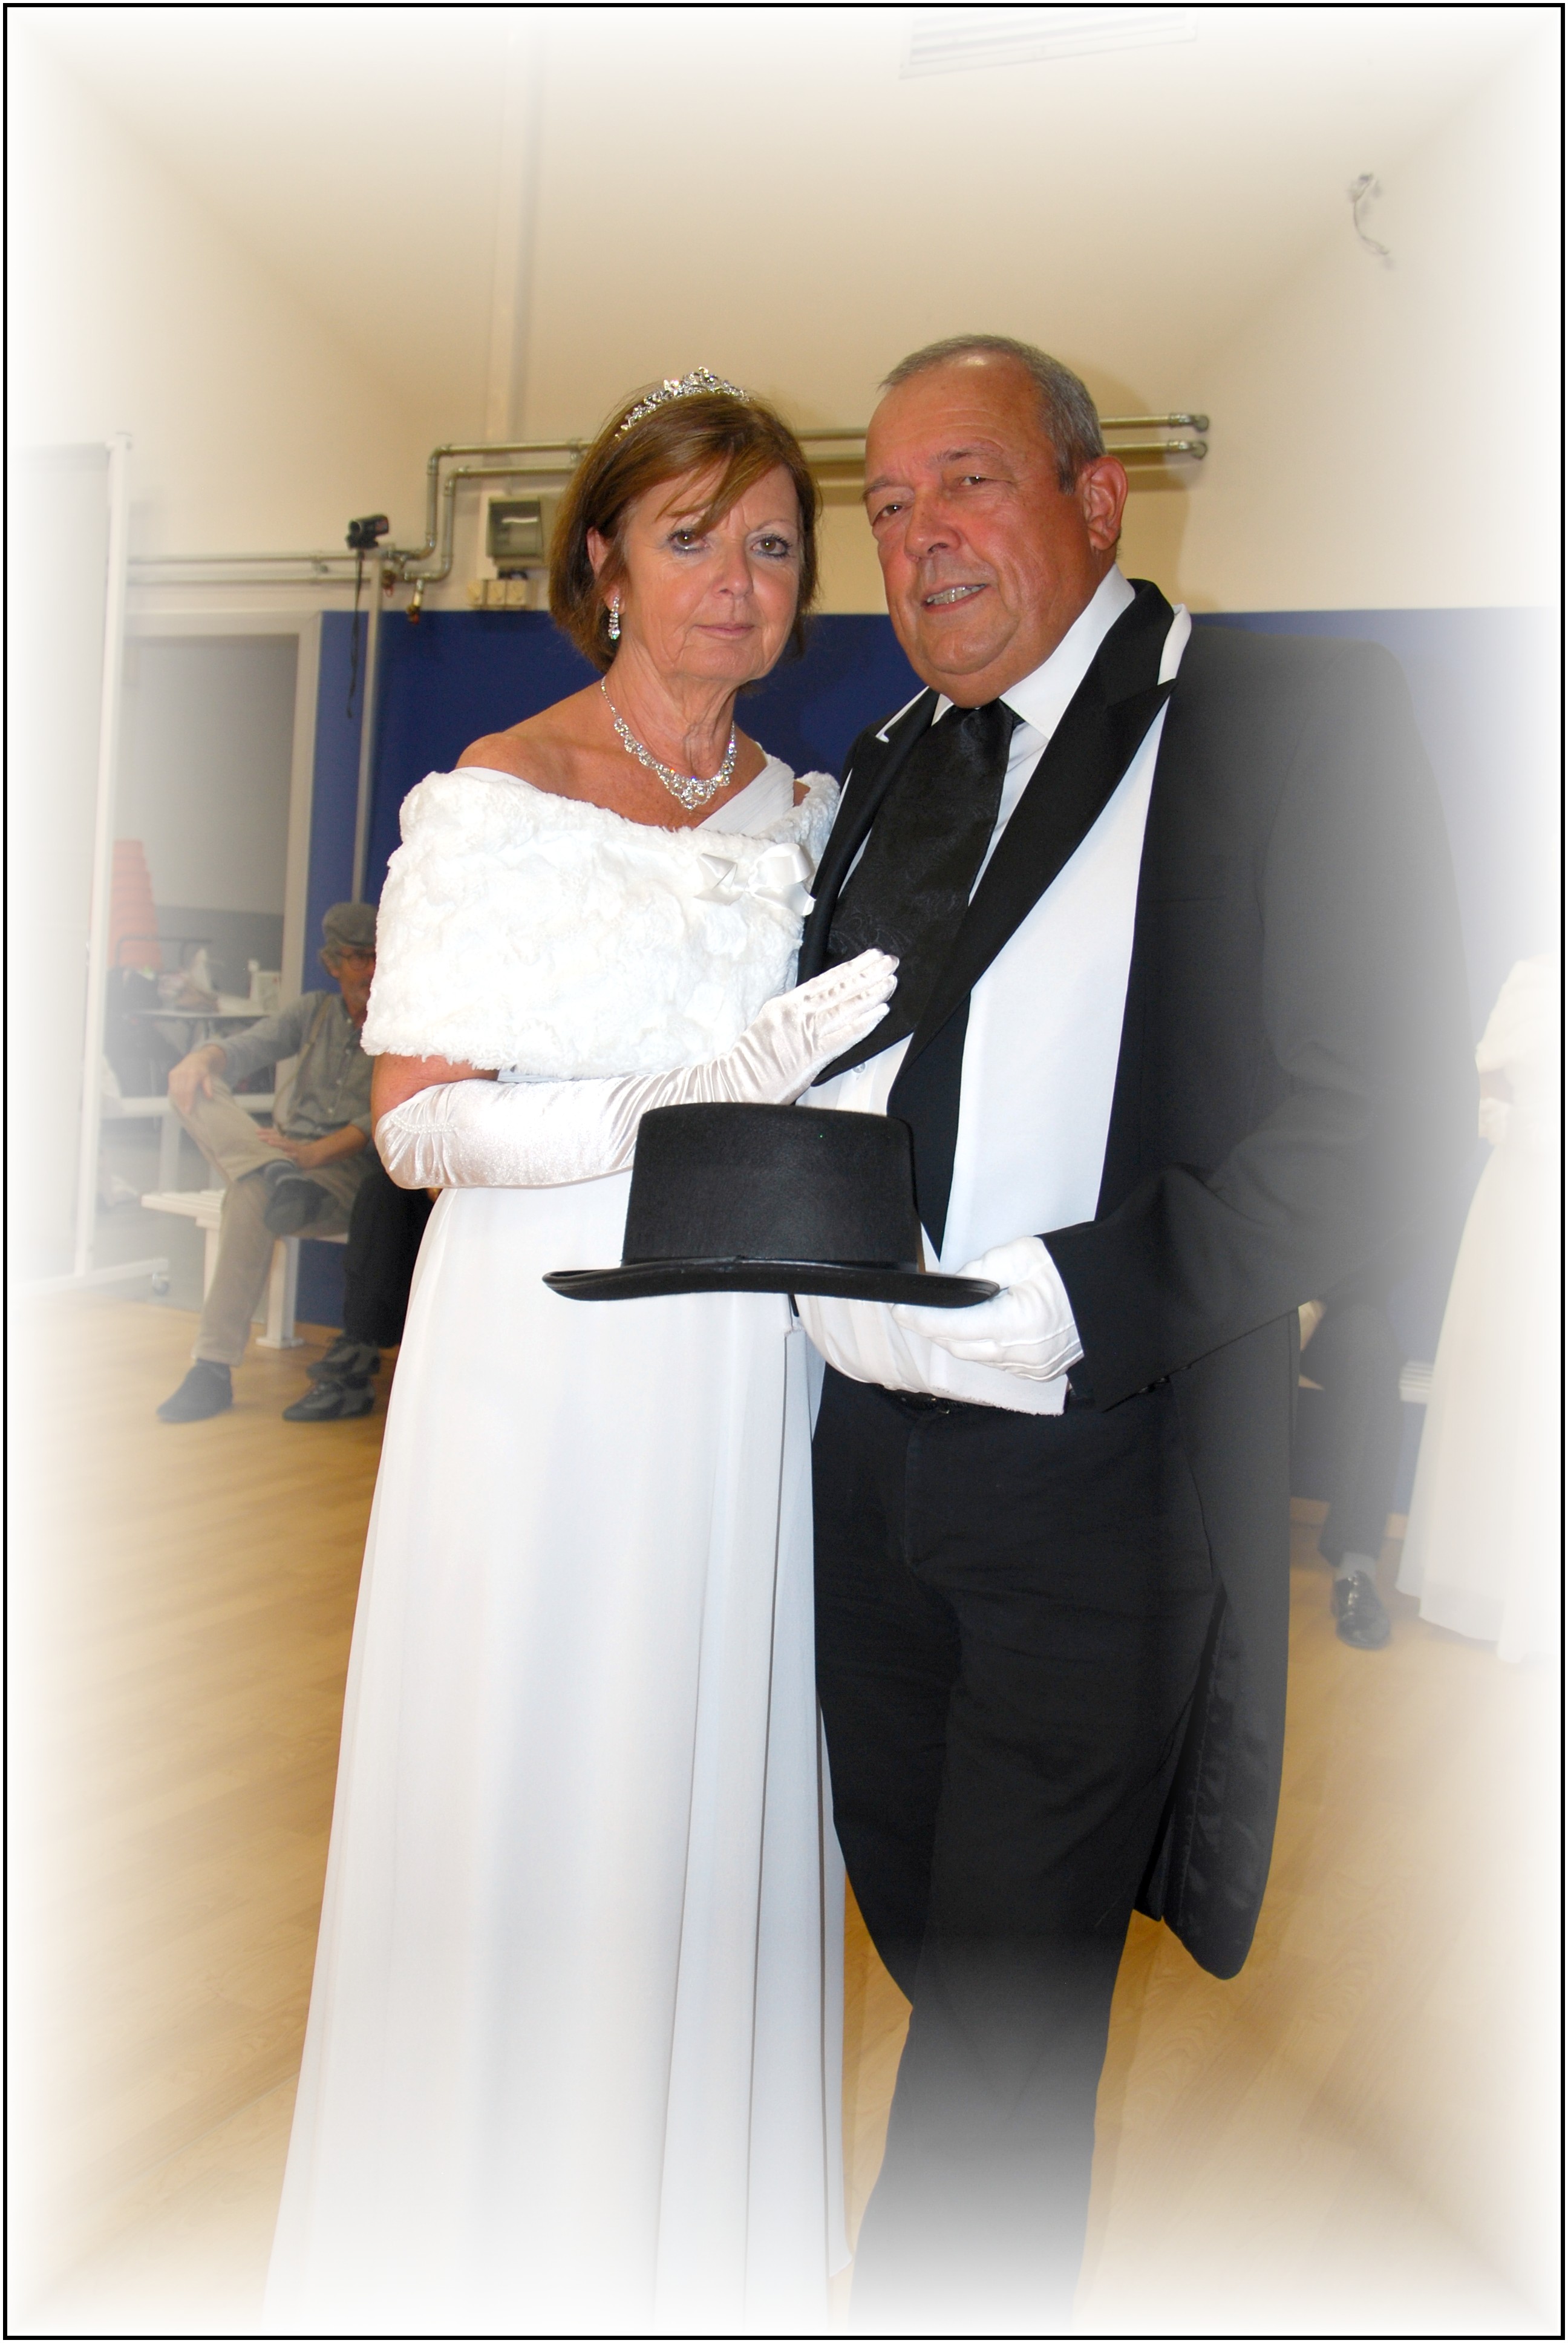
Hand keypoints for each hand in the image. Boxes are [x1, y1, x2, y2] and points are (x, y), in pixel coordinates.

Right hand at [167, 1045, 222, 1115]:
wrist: (195, 1058)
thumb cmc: (203, 1070)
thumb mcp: (208, 1077)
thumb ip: (208, 1086)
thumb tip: (209, 1097)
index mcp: (193, 1073)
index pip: (188, 1090)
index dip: (188, 1101)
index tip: (189, 1110)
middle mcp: (183, 1072)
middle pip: (180, 1091)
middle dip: (182, 1103)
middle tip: (185, 1112)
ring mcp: (176, 1072)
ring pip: (174, 1090)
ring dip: (177, 1100)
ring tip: (181, 1108)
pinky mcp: (171, 1074)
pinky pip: (171, 1087)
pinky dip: (174, 1095)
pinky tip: (178, 1101)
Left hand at [259, 1130, 322, 1168]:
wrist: (310, 1156)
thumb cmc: (294, 1150)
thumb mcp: (284, 1145)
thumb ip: (275, 1142)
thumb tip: (263, 1139)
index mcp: (284, 1139)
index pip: (274, 1133)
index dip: (266, 1132)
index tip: (256, 1131)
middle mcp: (288, 1142)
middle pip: (278, 1137)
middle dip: (269, 1136)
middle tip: (259, 1137)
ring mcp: (294, 1149)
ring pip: (285, 1145)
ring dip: (278, 1143)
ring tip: (269, 1142)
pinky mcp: (299, 1156)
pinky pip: (295, 1155)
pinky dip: (290, 1155)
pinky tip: (285, 1154)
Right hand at [716, 951, 897, 1103]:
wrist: (731, 1085)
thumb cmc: (749, 1063)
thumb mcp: (769, 1025)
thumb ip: (794, 1014)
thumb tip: (820, 1007)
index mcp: (785, 1004)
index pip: (825, 981)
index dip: (850, 968)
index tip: (870, 958)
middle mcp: (796, 1013)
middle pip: (839, 989)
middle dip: (867, 973)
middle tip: (890, 962)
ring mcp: (804, 1033)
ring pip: (845, 1008)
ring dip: (872, 993)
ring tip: (890, 981)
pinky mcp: (811, 1055)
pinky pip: (844, 1036)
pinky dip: (864, 1023)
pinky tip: (881, 1012)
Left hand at [890, 1235, 1082, 1382]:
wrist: (1112, 1294)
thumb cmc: (1071, 1270)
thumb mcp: (1022, 1255)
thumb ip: (981, 1270)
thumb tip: (952, 1285)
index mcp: (1019, 1321)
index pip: (953, 1327)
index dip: (921, 1320)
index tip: (900, 1311)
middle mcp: (1023, 1353)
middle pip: (959, 1347)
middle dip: (935, 1329)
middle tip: (918, 1310)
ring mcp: (1032, 1367)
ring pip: (977, 1358)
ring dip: (959, 1339)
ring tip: (949, 1316)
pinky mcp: (1039, 1372)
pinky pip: (998, 1363)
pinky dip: (984, 1347)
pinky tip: (981, 1329)